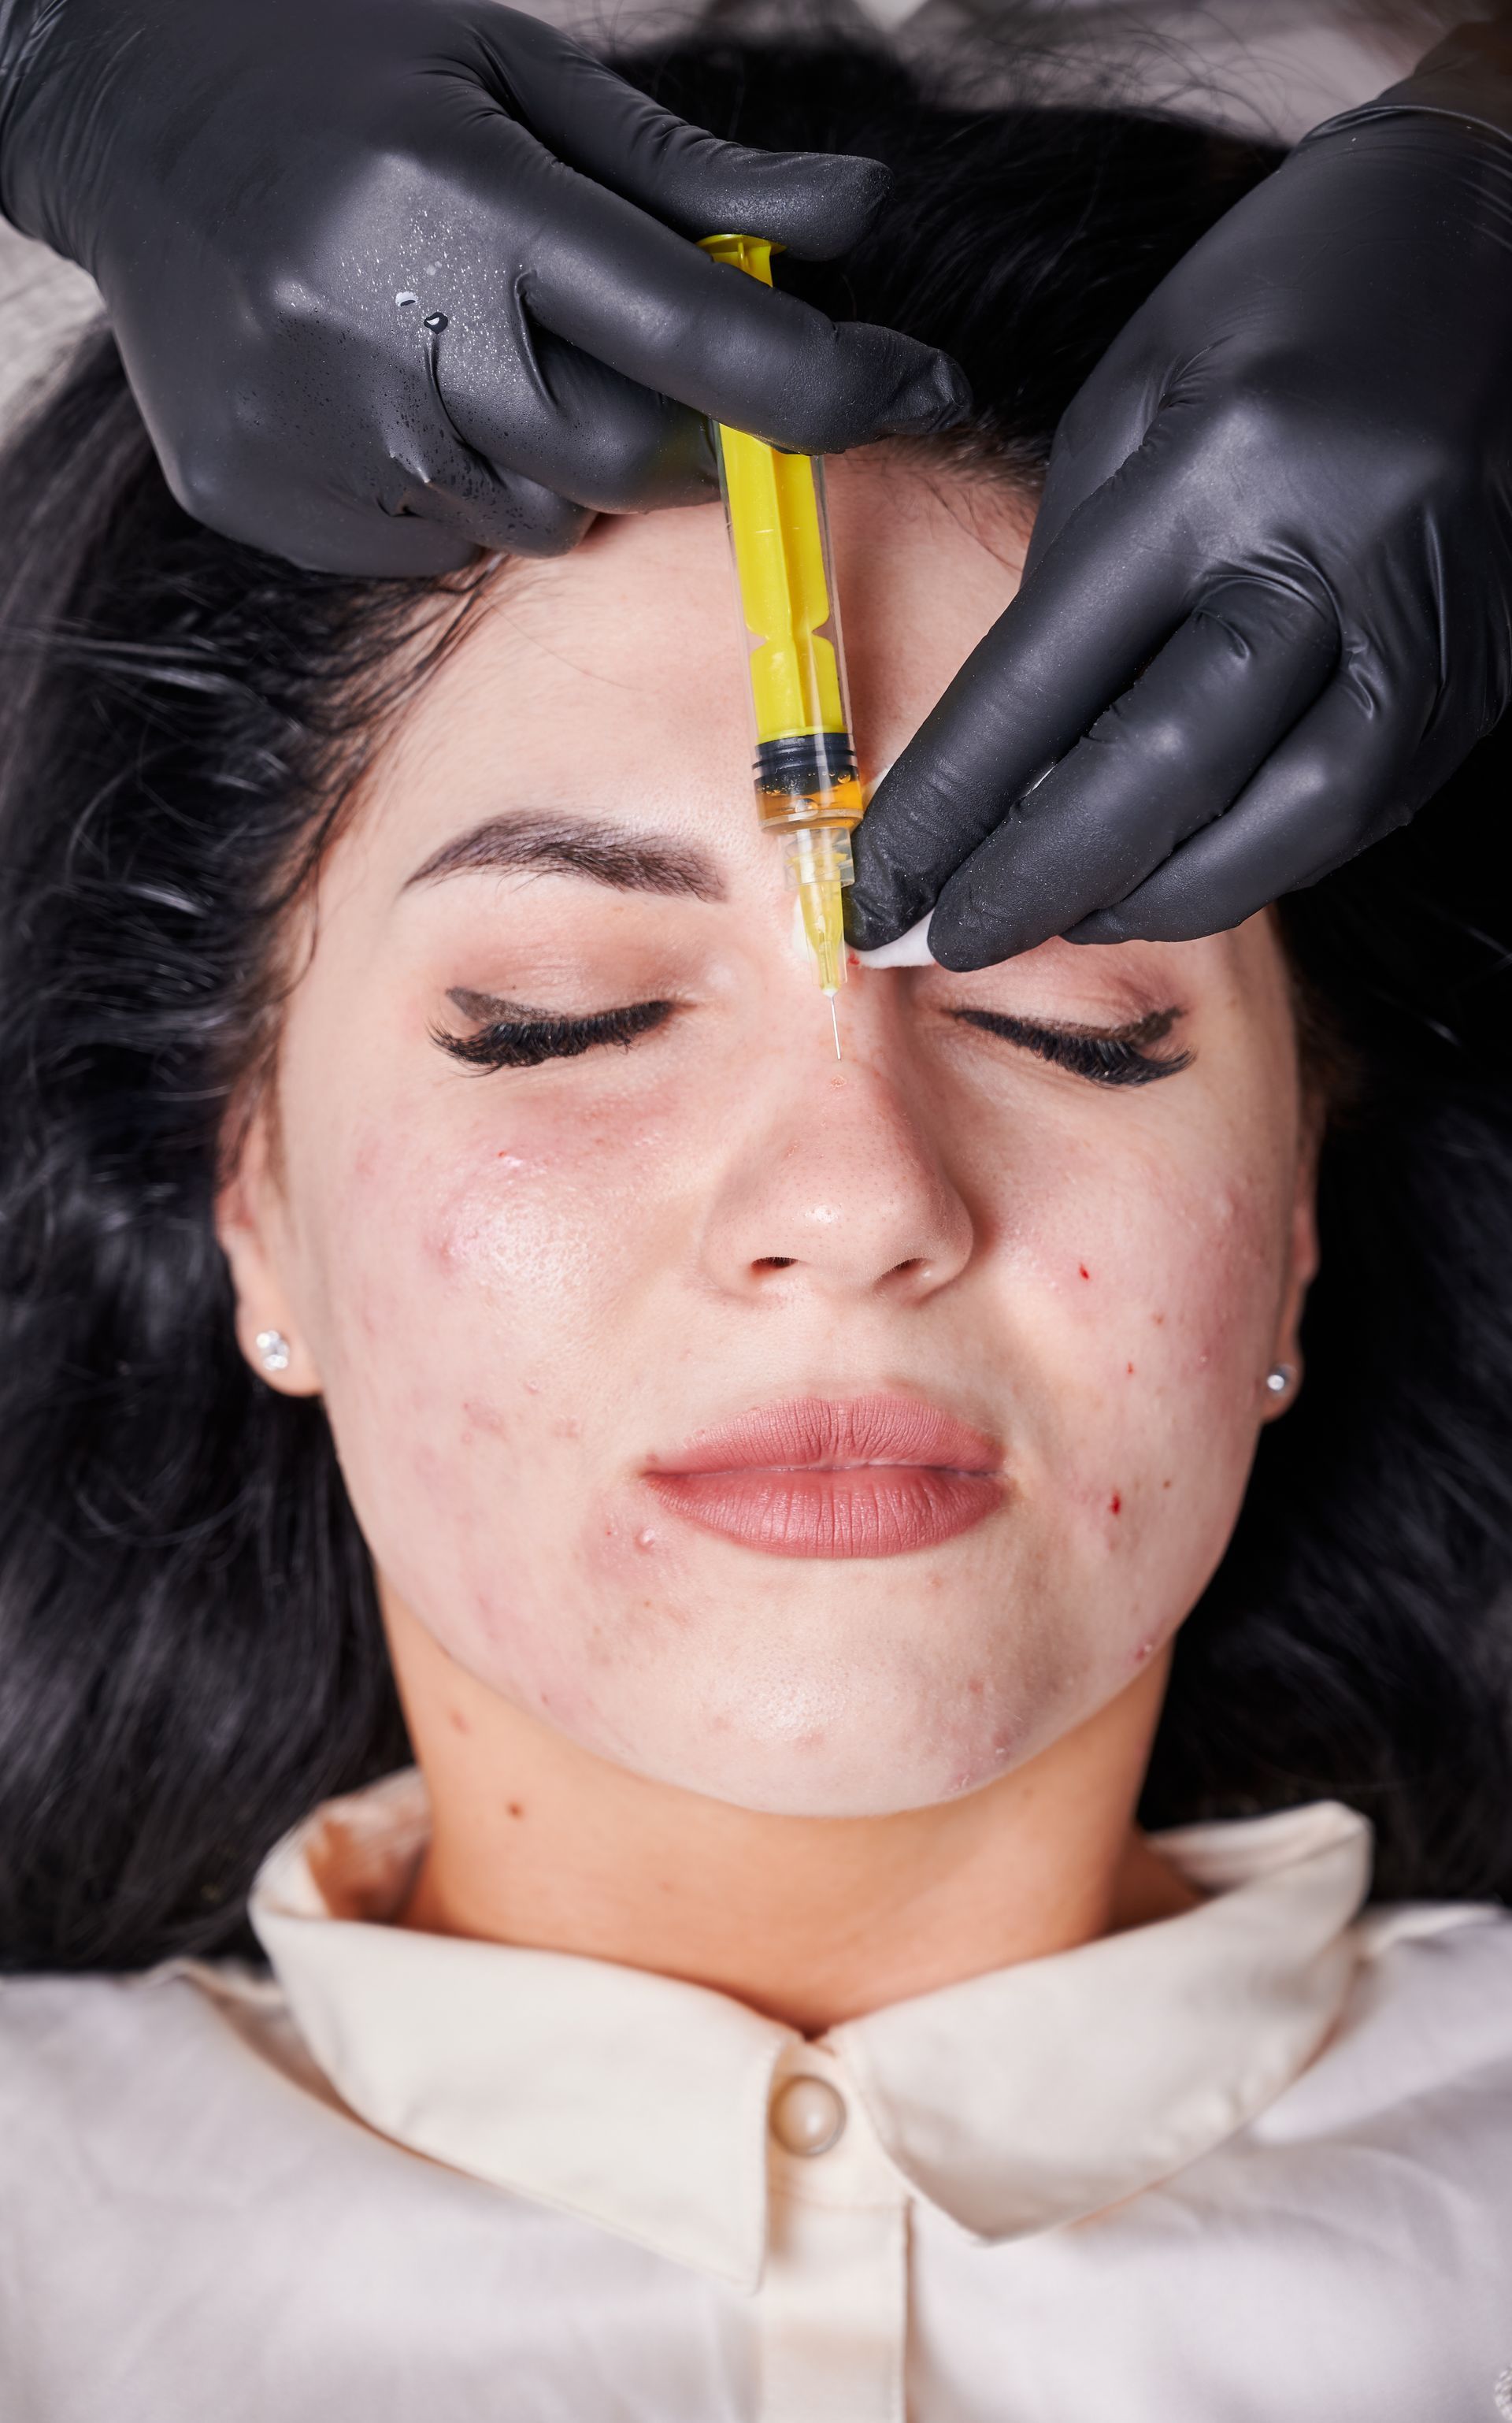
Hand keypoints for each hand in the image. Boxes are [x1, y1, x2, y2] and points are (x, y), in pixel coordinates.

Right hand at [0, 0, 966, 571]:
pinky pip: (432, 544)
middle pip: (626, 458)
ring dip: (562, 455)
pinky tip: (402, 386)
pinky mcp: (265, 499)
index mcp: (464, 204)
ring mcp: (317, 434)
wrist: (118, 111)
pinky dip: (461, 484)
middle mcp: (388, 333)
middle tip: (682, 374)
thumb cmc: (336, 70)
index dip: (828, 379)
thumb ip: (686, 175)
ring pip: (532, 512)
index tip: (914, 382)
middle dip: (693, 436)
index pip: (695, 334)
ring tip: (487, 345)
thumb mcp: (514, 74)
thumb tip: (857, 222)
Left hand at [848, 95, 1511, 964]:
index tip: (878, 883)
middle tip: (943, 940)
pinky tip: (1174, 870)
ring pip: (1280, 828)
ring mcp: (1426, 629)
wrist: (1500, 235)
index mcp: (1223, 470)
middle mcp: (1337, 558)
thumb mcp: (1137, 392)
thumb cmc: (1288, 296)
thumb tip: (1008, 753)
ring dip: (1154, 895)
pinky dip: (1251, 860)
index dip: (951, 802)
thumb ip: (1073, 574)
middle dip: (1038, 881)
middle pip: (1165, 775)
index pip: (1052, 680)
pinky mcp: (1479, 676)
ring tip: (1060, 915)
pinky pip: (1356, 815)